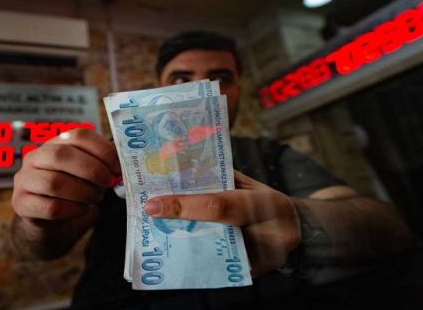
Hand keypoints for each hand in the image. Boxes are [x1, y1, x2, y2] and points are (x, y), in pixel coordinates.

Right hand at [12, 128, 120, 226]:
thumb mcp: (86, 176)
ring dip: (83, 192)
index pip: (77, 135)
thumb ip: (101, 167)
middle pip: (62, 155)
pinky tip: (81, 209)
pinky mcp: (22, 205)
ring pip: (54, 183)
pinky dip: (72, 210)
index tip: (117, 167)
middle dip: (92, 170)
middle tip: (107, 183)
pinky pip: (50, 207)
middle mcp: (35, 158)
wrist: (48, 224)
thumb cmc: (72, 194)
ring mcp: (25, 181)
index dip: (101, 149)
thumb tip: (122, 168)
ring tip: (95, 198)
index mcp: (55, 144)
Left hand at [144, 171, 301, 277]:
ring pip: (213, 254)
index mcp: (268, 204)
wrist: (299, 229)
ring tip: (160, 229)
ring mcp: (264, 260)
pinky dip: (198, 255)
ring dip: (183, 242)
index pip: (219, 206)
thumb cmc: (267, 202)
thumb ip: (220, 180)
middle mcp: (270, 235)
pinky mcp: (255, 275)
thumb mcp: (250, 184)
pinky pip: (220, 267)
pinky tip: (179, 247)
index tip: (153, 205)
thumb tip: (181, 176)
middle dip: (178, 224)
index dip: (184, 206)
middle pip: (213, 234)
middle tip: (151, 215)